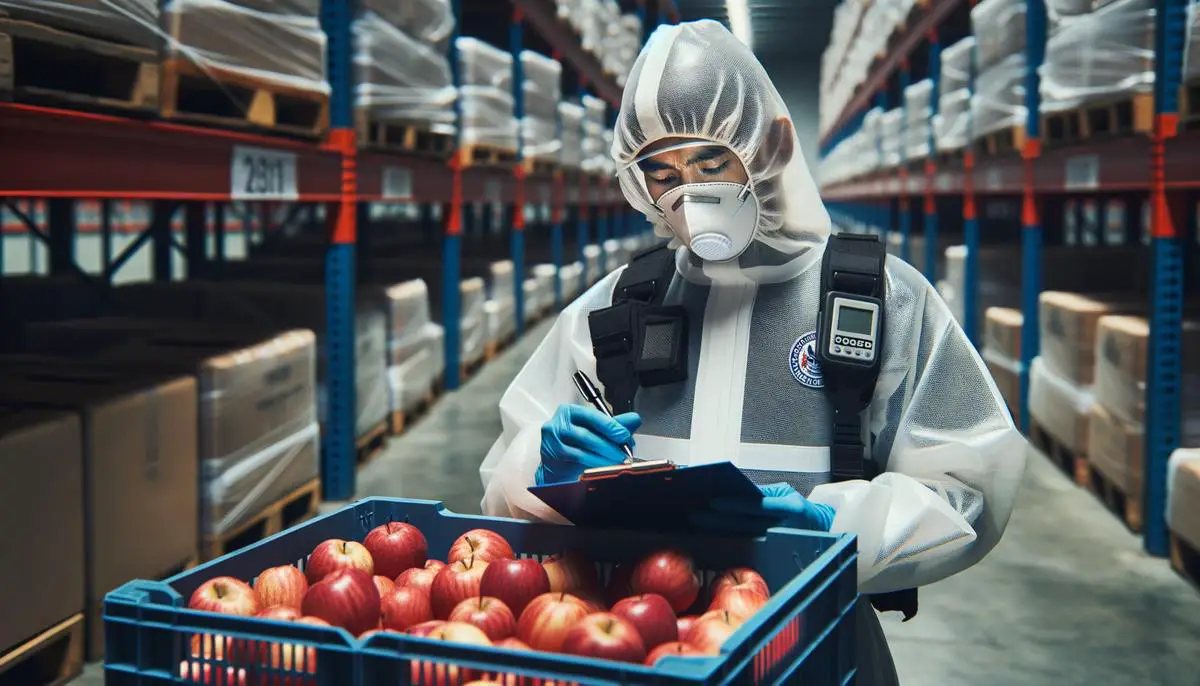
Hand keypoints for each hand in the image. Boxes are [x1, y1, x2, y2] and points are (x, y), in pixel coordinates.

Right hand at [537, 405, 641, 484]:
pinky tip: (604, 466)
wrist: (555, 467)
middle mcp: (559, 422)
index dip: (611, 425)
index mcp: (570, 412)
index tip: (625, 435)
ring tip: (618, 460)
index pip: (593, 415)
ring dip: (605, 455)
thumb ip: (613, 425)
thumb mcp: (594, 433)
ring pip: (584, 446)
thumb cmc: (573, 447)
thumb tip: (634, 419)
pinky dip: (594, 462)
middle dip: (610, 443)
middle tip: (625, 452)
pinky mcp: (552, 454)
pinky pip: (578, 458)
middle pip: (588, 432)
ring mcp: (553, 439)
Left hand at [691, 482, 835, 533]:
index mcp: (790, 508)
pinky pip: (745, 546)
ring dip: (718, 530)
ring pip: (741, 536)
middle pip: (744, 524)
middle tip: (695, 515)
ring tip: (698, 524)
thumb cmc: (800, 509)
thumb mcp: (785, 493)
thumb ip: (762, 493)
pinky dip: (727, 540)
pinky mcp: (772, 552)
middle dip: (717, 520)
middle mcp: (783, 527)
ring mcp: (777, 542)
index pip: (756, 505)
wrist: (823, 530)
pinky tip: (712, 535)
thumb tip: (734, 491)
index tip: (712, 502)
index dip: (733, 504)